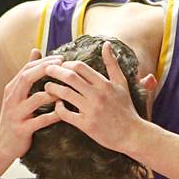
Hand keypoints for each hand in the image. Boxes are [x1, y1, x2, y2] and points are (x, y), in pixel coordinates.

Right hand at [0, 50, 61, 159]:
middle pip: (27, 78)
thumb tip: (36, 50)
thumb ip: (28, 73)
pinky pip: (40, 121)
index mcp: (13, 88)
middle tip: (63, 66)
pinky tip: (64, 112)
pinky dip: (53, 115)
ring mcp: (16, 114)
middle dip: (46, 70)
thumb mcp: (18, 93)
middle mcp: (12, 98)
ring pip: (35, 99)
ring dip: (53, 93)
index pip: (27, 69)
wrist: (1, 144)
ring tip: (68, 89)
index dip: (44, 62)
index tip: (61, 58)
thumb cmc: (16, 115)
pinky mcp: (22, 129)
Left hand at [45, 41, 144, 155]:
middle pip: (70, 77)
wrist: (132, 134)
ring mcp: (92, 110)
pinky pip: (66, 114)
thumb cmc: (126, 108)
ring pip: (65, 94)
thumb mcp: (122, 84)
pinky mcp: (87, 125)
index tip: (60, 65)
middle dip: (54, 71)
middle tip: (46, 70)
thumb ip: (113, 64)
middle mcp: (98, 95)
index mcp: (106, 84)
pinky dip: (58, 108)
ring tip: (47, 86)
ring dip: (53, 88)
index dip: (66, 64)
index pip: (80, 67)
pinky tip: (57, 105)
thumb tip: (106, 44)